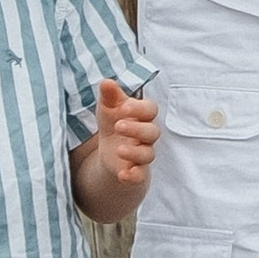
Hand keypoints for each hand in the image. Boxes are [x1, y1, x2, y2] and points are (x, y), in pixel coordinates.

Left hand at [95, 76, 158, 198]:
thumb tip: (106, 81)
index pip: (150, 109)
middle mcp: (146, 135)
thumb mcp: (108, 107)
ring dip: (135, 152)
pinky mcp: (136, 171)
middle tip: (118, 125)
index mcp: (142, 116)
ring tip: (119, 150)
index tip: (123, 107)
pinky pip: (141, 175)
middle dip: (137, 129)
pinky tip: (122, 174)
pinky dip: (134, 176)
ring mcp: (142, 153)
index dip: (139, 108)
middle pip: (152, 132)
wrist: (110, 149)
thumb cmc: (114, 121)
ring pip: (148, 154)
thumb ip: (110, 95)